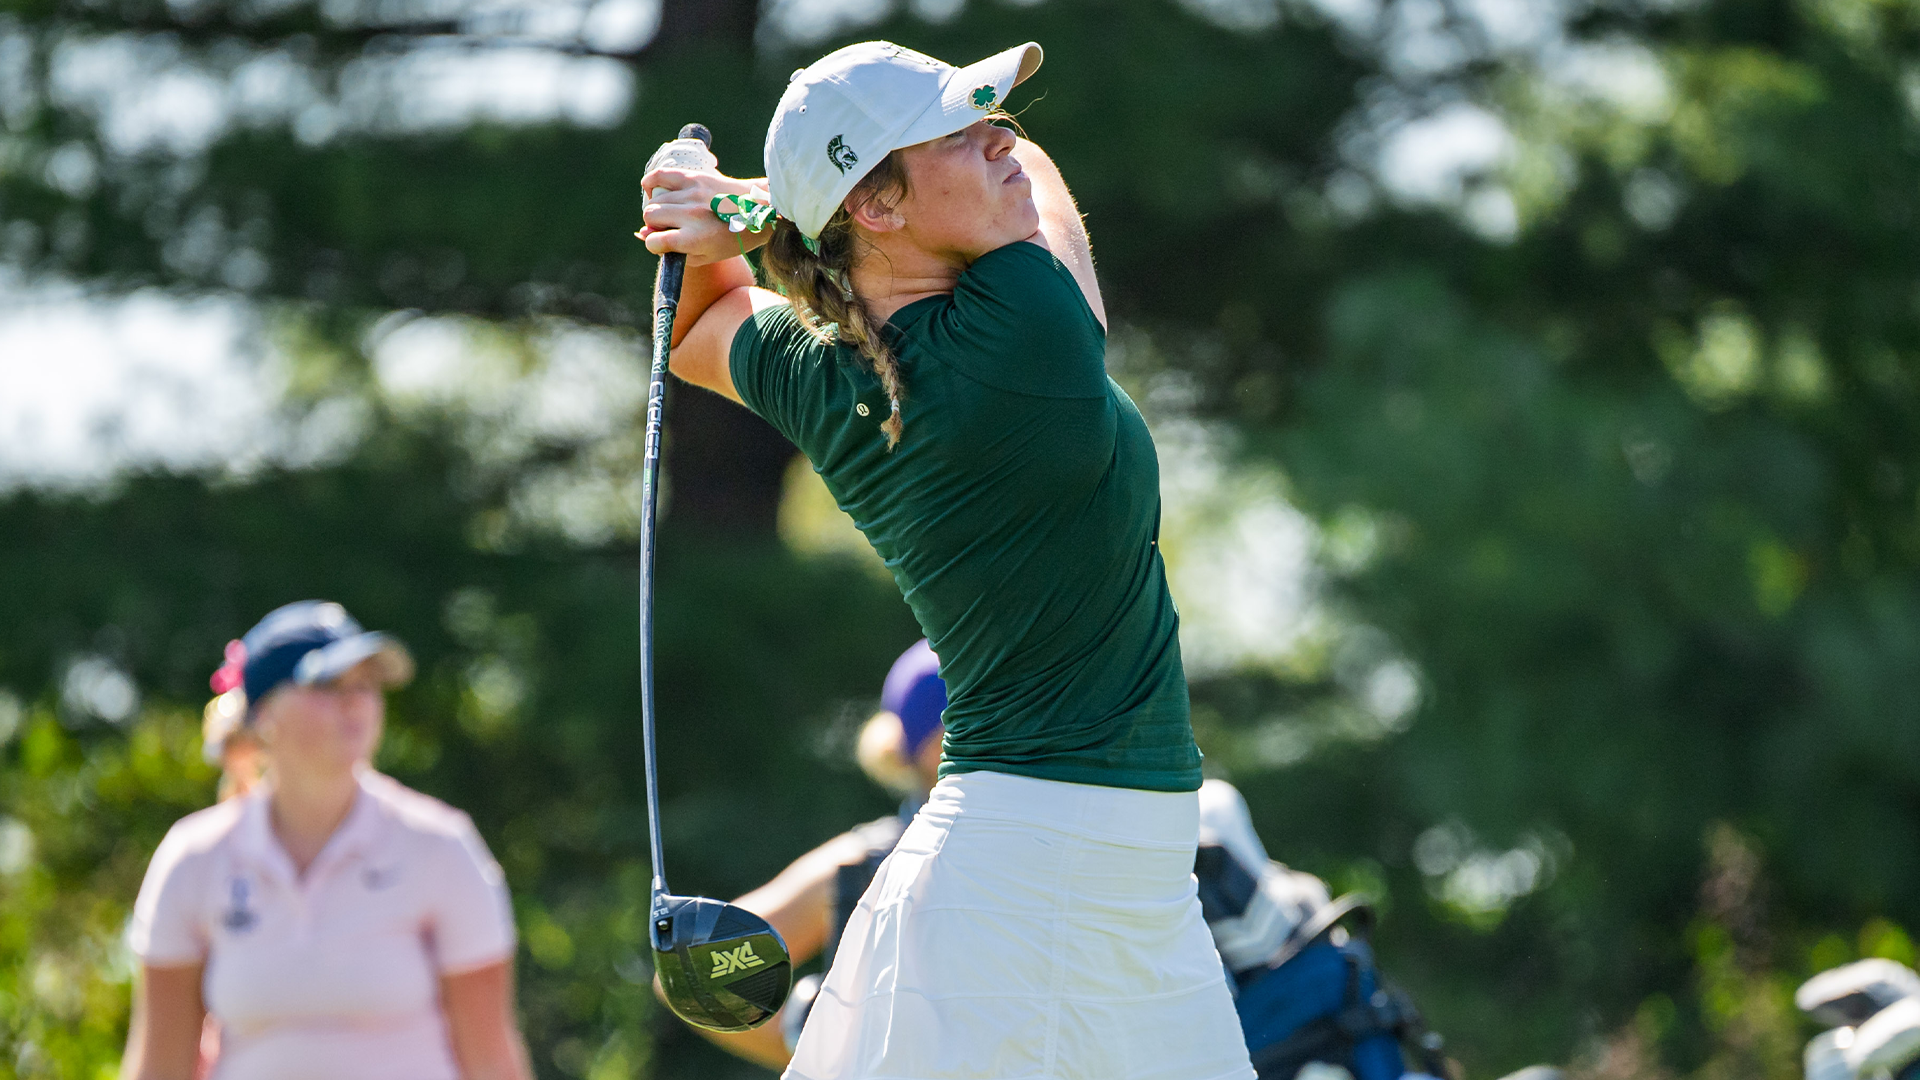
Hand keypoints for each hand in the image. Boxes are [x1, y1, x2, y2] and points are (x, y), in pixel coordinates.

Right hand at [637, 167, 763, 266]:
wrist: (758, 211)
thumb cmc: (732, 237)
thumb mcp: (705, 255)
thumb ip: (674, 250)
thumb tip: (643, 233)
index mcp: (694, 238)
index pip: (654, 241)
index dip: (655, 245)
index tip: (663, 244)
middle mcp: (691, 215)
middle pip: (650, 217)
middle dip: (655, 226)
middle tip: (671, 228)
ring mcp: (692, 194)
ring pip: (655, 200)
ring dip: (659, 209)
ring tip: (673, 213)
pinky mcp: (695, 178)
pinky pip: (660, 175)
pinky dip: (651, 182)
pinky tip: (653, 190)